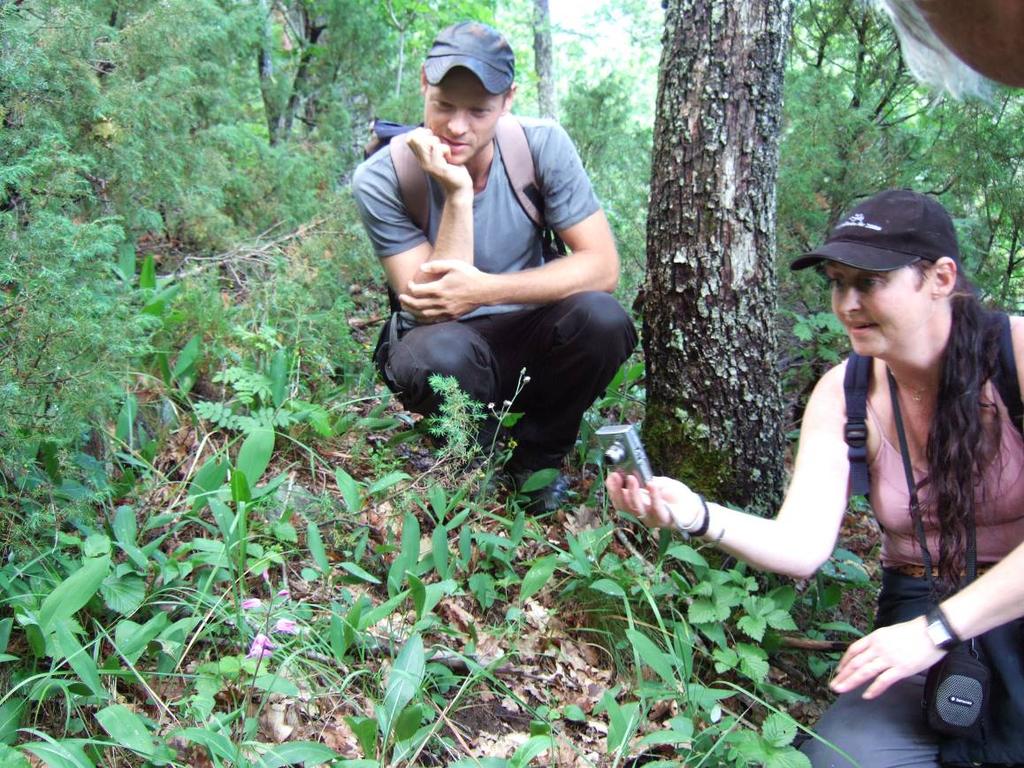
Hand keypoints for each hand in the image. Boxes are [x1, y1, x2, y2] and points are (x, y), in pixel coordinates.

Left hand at [399, 259, 489, 322]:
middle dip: (407, 302)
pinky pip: (434, 321)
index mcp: (440, 289)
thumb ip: (436, 265)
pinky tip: (419, 317)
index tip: (409, 284)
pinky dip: (424, 320)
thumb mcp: (454, 265)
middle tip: (401, 298)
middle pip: (418, 305)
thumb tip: (421, 268)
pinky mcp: (452, 317)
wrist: (485, 291)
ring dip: (412, 312)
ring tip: (406, 308)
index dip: (410, 288)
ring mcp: (446, 311)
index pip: (418, 291)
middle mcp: (441, 302)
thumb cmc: (470, 276)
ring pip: (424, 315)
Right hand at [405, 128, 471, 196]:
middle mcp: (422, 161)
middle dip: (429, 136)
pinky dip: (446, 150)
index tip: (431, 138)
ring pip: (429, 143)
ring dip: (439, 143)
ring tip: (445, 152)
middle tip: (439, 145)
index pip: (410, 138)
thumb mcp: (441, 153)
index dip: (420, 132)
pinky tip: (449, 158)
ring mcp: (429, 165)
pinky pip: (439, 149)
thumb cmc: (453, 169)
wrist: (460, 187)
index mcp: (421, 157)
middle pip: (416, 139)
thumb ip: (433, 144)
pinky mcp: (437, 168)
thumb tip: (427, 130)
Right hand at [605, 473, 704, 531]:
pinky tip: (651, 484)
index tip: (611, 476)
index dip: (613, 489)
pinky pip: (657, 508)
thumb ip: (644, 479)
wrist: (692, 506)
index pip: (619, 500)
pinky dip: (653, 496)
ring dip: (632, 493)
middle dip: (617, 491)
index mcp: (636, 505)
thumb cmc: (673, 495)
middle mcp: (641, 514)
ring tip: (632, 478)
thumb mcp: (656, 483)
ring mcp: (651, 519)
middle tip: (617, 476)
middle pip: (624, 506)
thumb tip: (631, 469)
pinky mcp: (664, 520)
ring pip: (637, 509)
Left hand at [830, 616, 945, 698]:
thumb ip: (879, 643)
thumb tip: (871, 653)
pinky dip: (873, 689)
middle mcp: (878, 648)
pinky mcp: (901, 669)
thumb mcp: (890, 632)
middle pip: (855, 663)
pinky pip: (883, 681)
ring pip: (865, 672)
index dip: (844, 661)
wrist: (933, 632)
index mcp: (875, 637)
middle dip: (842, 675)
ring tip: (841, 690)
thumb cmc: (914, 632)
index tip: (839, 670)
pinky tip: (866, 696)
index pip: (853, 650)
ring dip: (851, 682)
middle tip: (833, 685)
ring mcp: (889, 658)